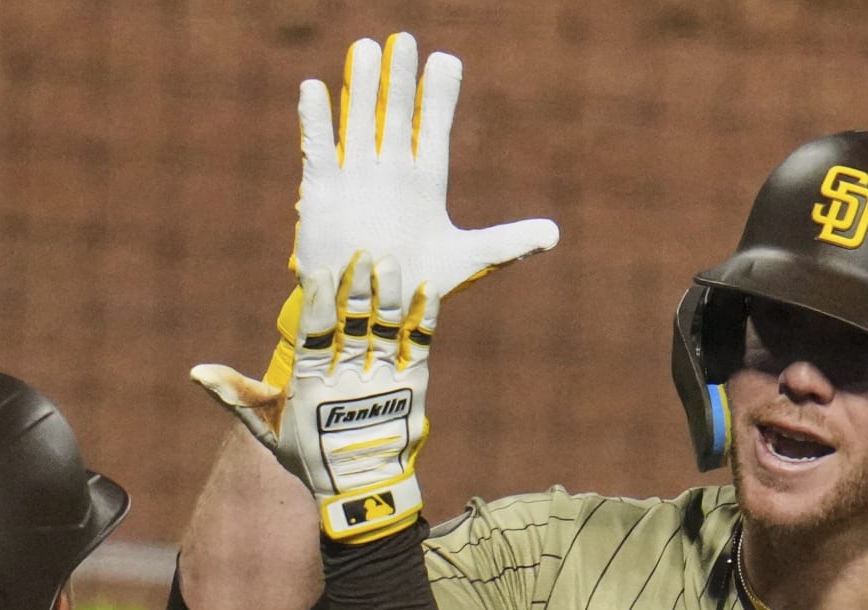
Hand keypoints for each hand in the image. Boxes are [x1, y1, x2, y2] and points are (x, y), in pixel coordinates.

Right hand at [193, 252, 437, 542]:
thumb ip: (235, 395)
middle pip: (353, 327)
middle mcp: (348, 382)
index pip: (315, 338)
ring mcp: (383, 385)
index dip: (318, 304)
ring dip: (388, 296)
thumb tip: (195, 371)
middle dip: (356, 290)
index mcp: (311, 387)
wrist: (360, 493)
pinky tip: (425, 289)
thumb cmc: (309, 456)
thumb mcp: (267, 428)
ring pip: (386, 331)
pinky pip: (419, 348)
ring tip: (388, 262)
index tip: (318, 272)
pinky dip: (422, 319)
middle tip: (360, 256)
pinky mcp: (412, 390)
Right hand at [294, 33, 558, 299]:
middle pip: (396, 113)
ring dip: (362, 87)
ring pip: (359, 121)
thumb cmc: (417, 283)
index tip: (446, 61)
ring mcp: (357, 176)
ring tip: (365, 48)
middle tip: (403, 39)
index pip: (434, 126)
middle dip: (399, 78)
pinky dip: (315, 121)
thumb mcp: (466, 260)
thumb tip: (554, 234)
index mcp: (426, 179)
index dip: (439, 94)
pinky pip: (319, 148)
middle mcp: (391, 170)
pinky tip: (313, 89)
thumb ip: (507, 243)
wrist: (369, 312)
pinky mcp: (322, 190)